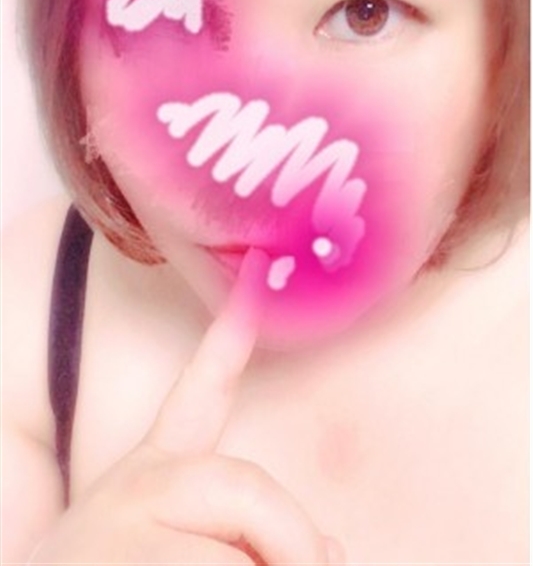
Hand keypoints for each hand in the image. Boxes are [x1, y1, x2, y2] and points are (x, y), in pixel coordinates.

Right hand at [29, 250, 342, 564]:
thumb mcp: (173, 550)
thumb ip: (254, 530)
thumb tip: (332, 548)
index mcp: (149, 477)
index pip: (197, 394)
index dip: (231, 336)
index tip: (260, 276)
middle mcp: (134, 488)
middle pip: (245, 487)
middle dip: (292, 541)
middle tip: (315, 565)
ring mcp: (125, 529)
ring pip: (240, 555)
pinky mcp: (128, 563)